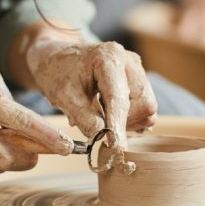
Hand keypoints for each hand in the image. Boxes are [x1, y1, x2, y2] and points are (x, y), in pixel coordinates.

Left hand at [26, 39, 156, 151]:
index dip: (118, 124)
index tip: (115, 147)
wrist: (57, 59)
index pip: (119, 97)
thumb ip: (83, 117)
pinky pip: (145, 109)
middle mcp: (129, 61)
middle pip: (144, 103)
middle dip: (125, 122)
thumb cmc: (58, 74)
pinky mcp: (139, 81)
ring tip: (100, 114)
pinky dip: (130, 118)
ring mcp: (137, 70)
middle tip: (99, 127)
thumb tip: (102, 138)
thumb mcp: (63, 96)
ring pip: (147, 108)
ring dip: (127, 121)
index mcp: (109, 58)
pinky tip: (108, 112)